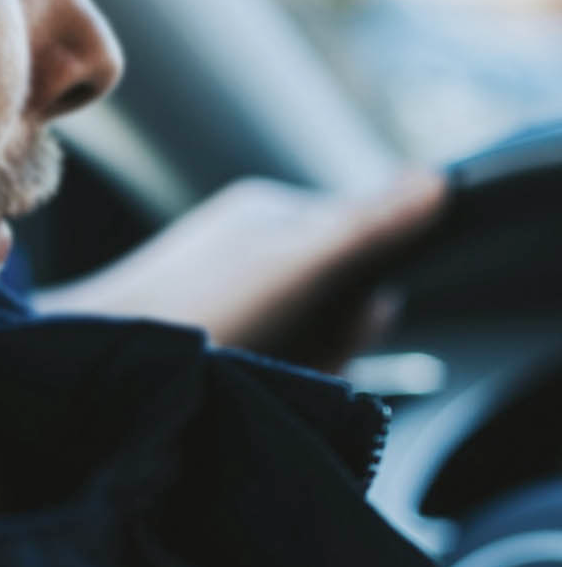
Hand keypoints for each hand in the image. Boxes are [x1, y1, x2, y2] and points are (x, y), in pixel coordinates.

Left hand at [37, 171, 445, 371]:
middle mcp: (256, 249)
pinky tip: (258, 381)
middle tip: (309, 349)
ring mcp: (237, 296)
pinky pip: (287, 362)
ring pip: (319, 336)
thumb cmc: (204, 309)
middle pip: (346, 297)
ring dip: (315, 363)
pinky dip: (286, 379)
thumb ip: (372, 225)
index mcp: (274, 213)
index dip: (374, 289)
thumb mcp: (304, 262)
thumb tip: (440, 182)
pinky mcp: (223, 340)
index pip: (368, 239)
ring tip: (275, 369)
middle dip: (342, 335)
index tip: (356, 315)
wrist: (113, 368)